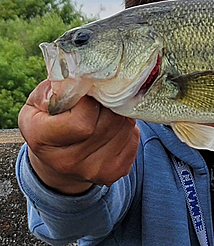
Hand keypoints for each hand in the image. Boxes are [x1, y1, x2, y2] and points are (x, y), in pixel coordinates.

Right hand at [18, 80, 139, 193]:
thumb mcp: (41, 100)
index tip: (88, 93)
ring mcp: (92, 171)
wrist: (55, 158)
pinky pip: (133, 140)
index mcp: (42, 139)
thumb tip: (80, 78)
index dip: (91, 102)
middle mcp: (66, 162)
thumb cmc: (49, 119)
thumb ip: (56, 88)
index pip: (82, 121)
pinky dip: (129, 128)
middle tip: (103, 97)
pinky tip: (114, 126)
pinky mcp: (113, 173)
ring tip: (108, 110)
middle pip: (109, 123)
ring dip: (121, 114)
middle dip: (111, 103)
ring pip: (125, 129)